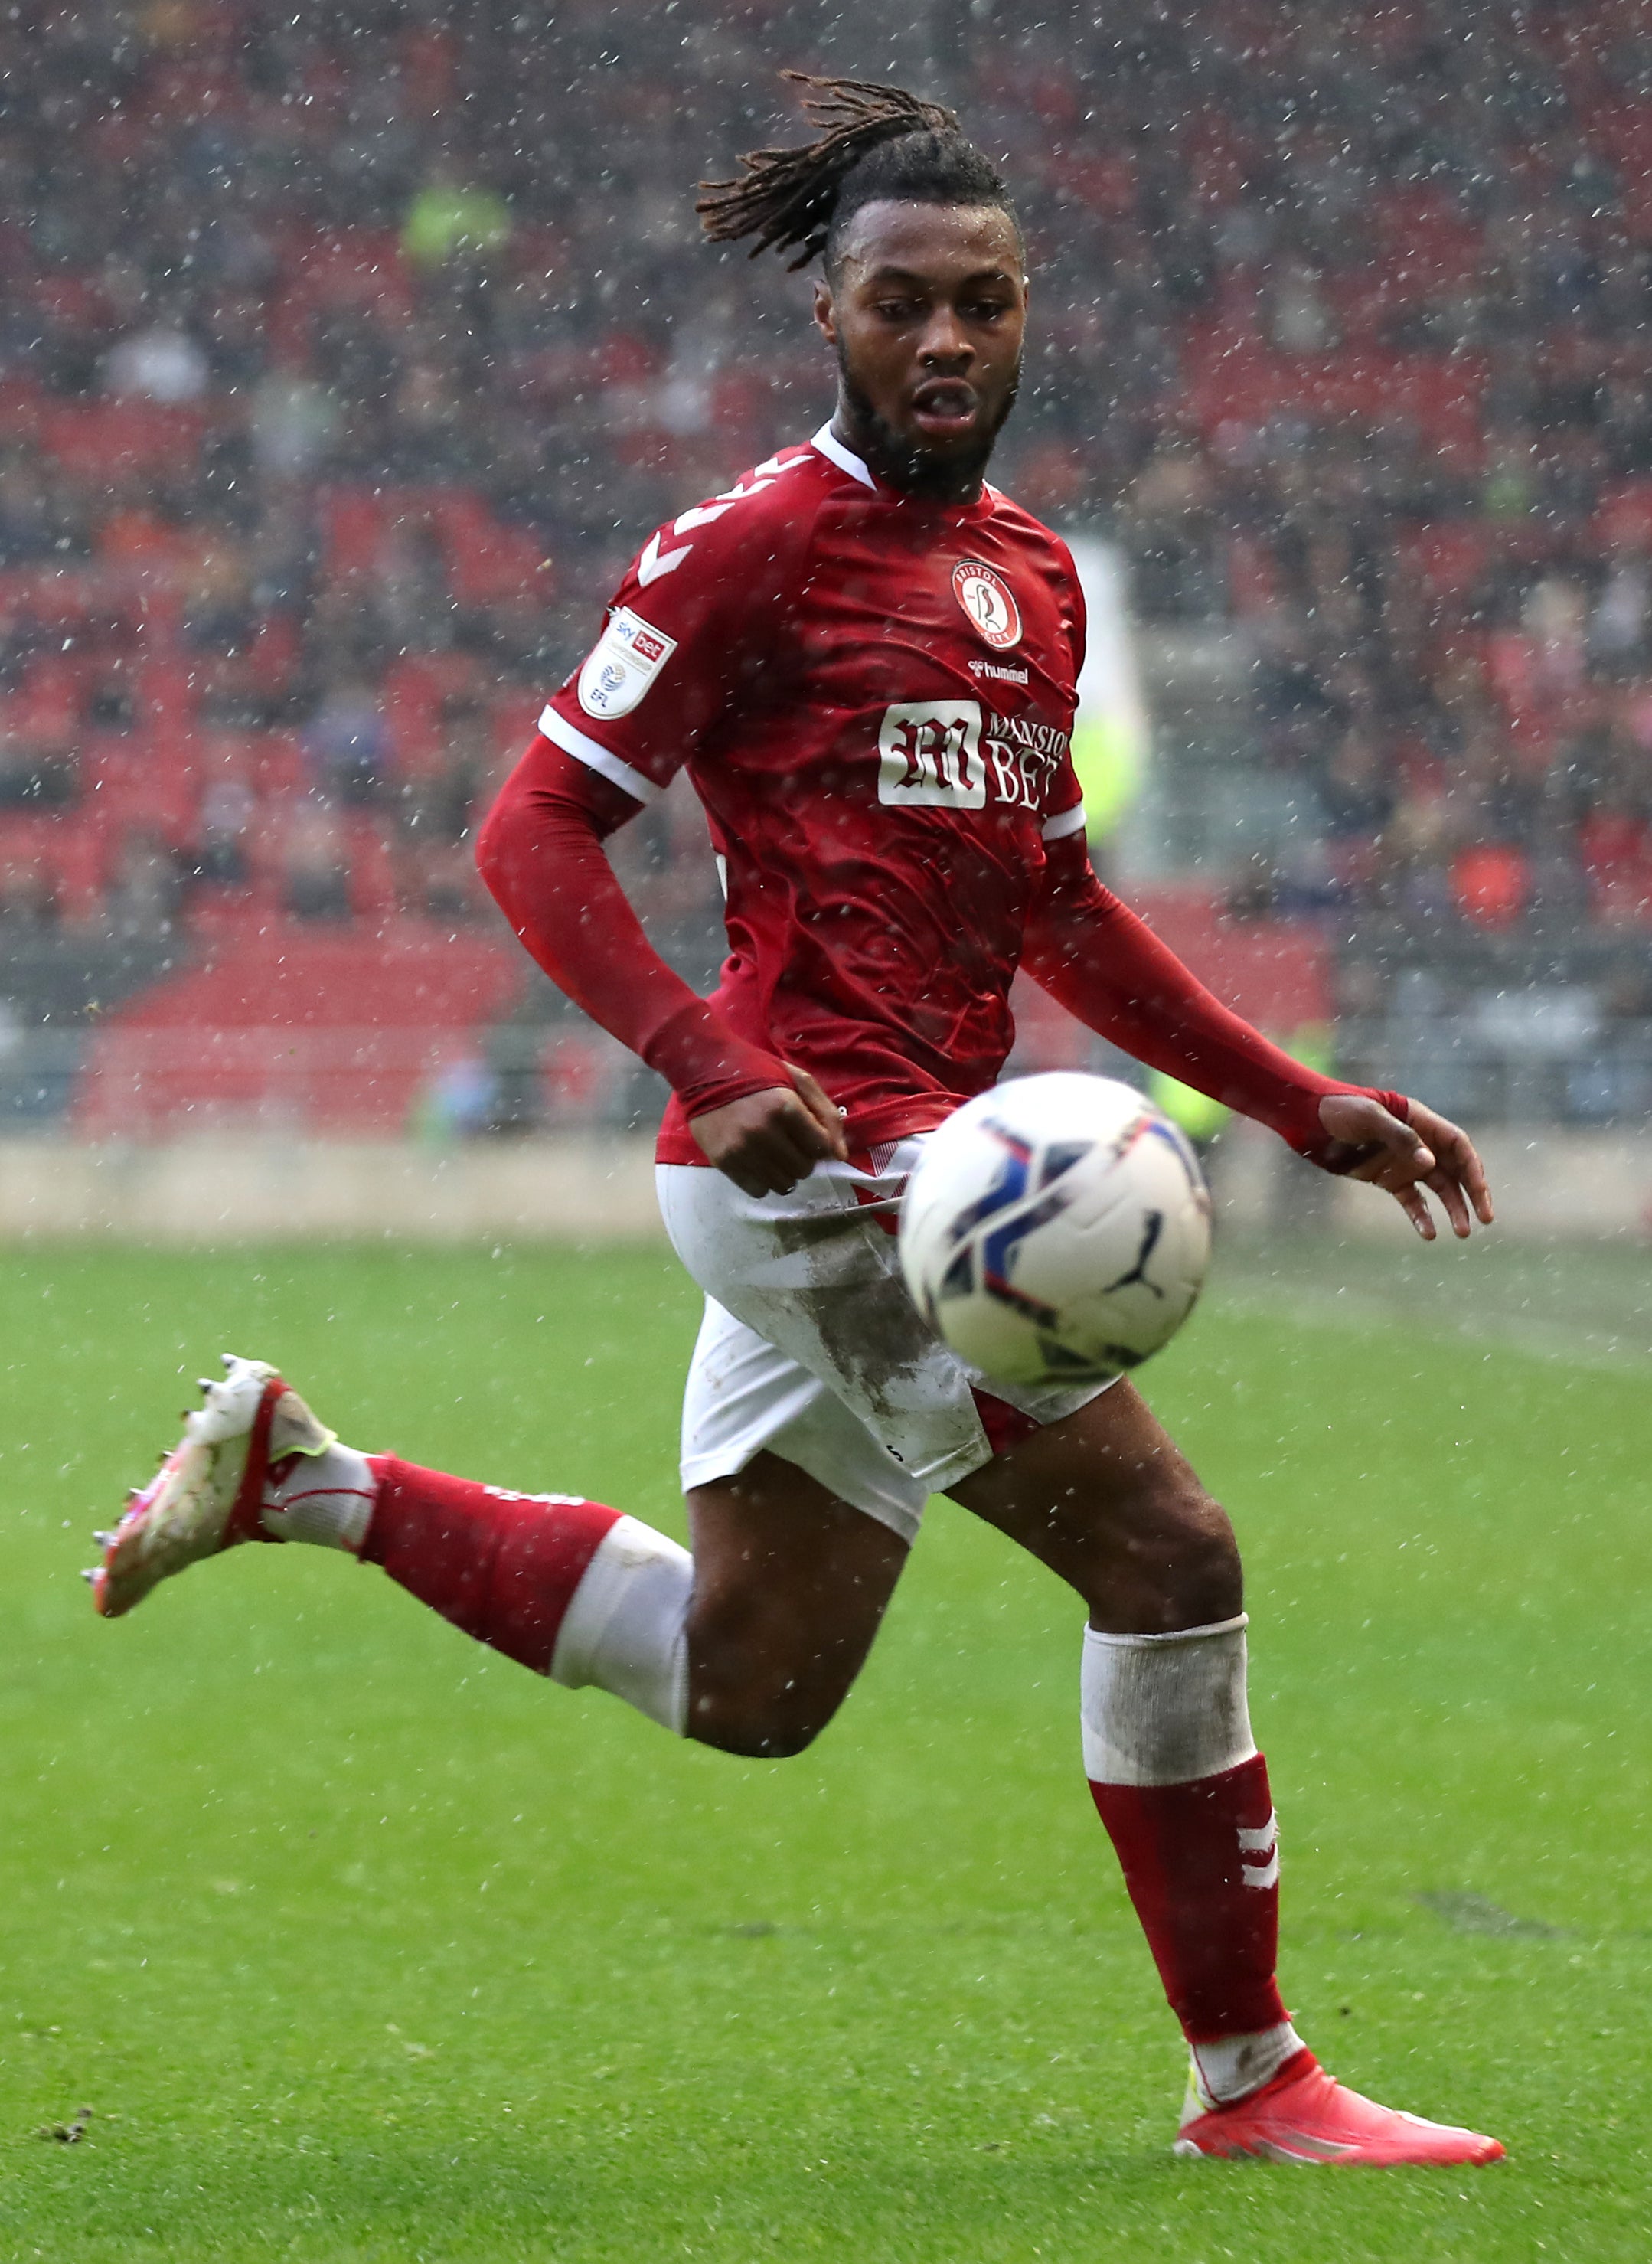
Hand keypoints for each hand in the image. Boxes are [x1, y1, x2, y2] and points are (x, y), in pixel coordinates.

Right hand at [690, 1064, 847, 1195]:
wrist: (704, 1071)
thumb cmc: (757, 1073)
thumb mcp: (796, 1080)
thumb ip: (825, 1113)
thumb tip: (841, 1155)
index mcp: (785, 1107)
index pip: (821, 1147)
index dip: (818, 1142)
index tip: (807, 1133)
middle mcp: (763, 1131)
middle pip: (804, 1169)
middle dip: (802, 1158)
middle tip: (789, 1143)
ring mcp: (742, 1149)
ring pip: (783, 1184)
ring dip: (785, 1172)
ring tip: (774, 1154)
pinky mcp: (724, 1162)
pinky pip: (758, 1190)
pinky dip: (763, 1181)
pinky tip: (758, 1162)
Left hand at [1316, 1093, 1494, 1241]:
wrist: (1310, 1120)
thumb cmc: (1342, 1111)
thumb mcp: (1370, 1119)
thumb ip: (1400, 1138)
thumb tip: (1430, 1163)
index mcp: (1422, 1123)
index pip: (1459, 1146)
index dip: (1473, 1169)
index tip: (1481, 1192)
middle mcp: (1420, 1144)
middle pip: (1456, 1170)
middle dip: (1473, 1194)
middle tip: (1486, 1218)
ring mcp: (1405, 1163)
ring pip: (1439, 1189)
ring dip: (1453, 1209)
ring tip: (1462, 1233)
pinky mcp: (1388, 1179)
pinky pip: (1412, 1200)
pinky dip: (1421, 1217)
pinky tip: (1429, 1234)